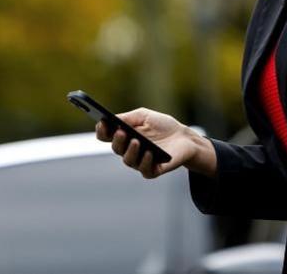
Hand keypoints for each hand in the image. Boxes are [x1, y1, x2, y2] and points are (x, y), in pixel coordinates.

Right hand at [95, 107, 214, 178]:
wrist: (184, 137)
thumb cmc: (163, 126)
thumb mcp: (145, 116)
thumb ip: (129, 117)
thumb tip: (112, 119)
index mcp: (124, 136)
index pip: (106, 136)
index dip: (102, 130)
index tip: (102, 123)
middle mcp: (129, 150)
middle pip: (116, 148)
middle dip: (117, 140)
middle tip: (121, 132)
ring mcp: (140, 161)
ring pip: (128, 160)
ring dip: (130, 151)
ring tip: (136, 141)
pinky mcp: (153, 170)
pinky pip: (145, 169)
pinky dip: (145, 162)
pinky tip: (149, 152)